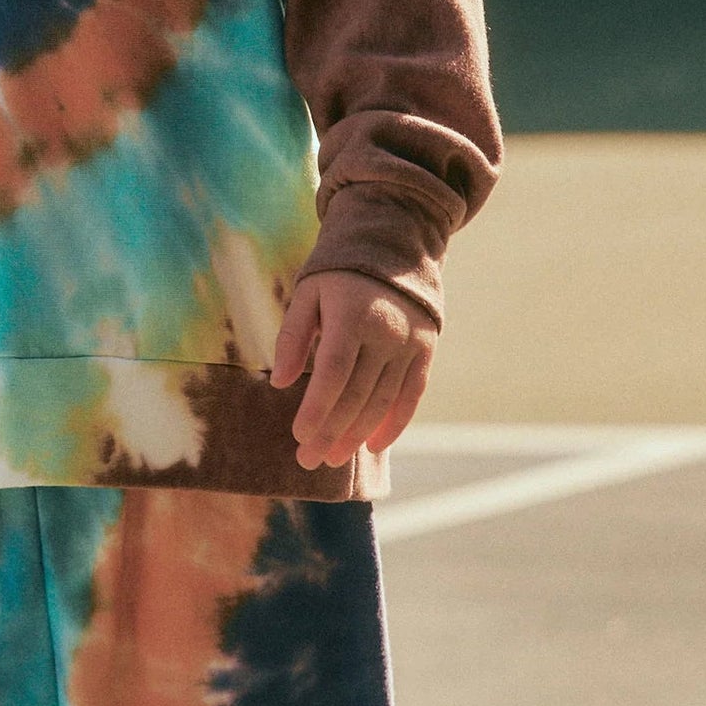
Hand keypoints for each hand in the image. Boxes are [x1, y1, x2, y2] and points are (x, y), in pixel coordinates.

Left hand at [269, 271, 434, 469]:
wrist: (395, 246)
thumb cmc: (338, 273)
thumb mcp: (308, 292)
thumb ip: (292, 336)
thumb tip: (279, 383)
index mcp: (352, 315)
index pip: (333, 372)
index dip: (316, 408)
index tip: (298, 436)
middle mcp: (387, 332)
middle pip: (357, 394)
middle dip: (331, 432)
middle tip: (308, 460)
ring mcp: (410, 343)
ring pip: (383, 401)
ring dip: (357, 435)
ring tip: (332, 458)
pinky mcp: (426, 350)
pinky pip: (411, 395)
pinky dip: (394, 424)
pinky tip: (373, 446)